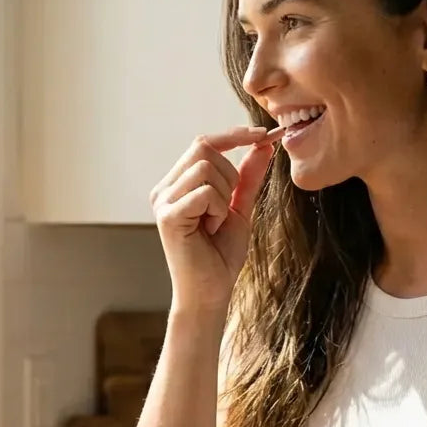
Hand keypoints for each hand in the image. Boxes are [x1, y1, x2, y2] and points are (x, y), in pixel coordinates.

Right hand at [150, 126, 277, 311]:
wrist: (211, 292)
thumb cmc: (221, 255)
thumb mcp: (240, 208)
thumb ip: (248, 177)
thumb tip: (262, 145)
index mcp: (178, 183)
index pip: (204, 142)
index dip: (234, 135)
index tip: (263, 135)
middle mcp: (165, 188)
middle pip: (204, 147)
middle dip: (230, 174)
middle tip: (227, 208)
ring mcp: (163, 201)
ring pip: (206, 168)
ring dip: (224, 196)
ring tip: (216, 223)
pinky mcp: (167, 216)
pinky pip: (205, 192)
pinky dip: (219, 210)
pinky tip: (211, 229)